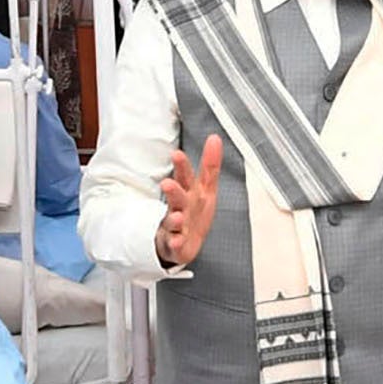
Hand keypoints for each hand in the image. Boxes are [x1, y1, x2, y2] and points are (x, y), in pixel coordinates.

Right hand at [156, 134, 222, 267]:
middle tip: (167, 184)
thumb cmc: (193, 211)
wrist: (182, 241)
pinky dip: (175, 244)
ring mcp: (175, 226)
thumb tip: (215, 138)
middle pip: (176, 198)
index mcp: (188, 192)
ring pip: (173, 221)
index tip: (176, 154)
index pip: (185, 177)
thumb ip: (210, 164)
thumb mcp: (205, 187)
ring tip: (177, 216)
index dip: (181, 166)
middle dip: (173, 191)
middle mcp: (179, 207)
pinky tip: (176, 241)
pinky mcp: (174, 245)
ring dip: (174, 219)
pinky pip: (174, 245)